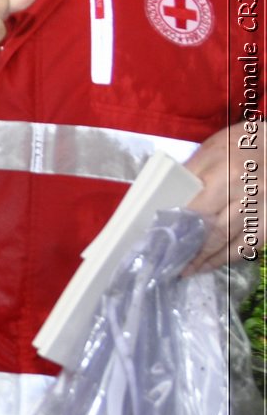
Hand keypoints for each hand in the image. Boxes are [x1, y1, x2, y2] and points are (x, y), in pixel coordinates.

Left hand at [182, 123, 253, 274]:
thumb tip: (170, 200)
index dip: (176, 230)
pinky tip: (215, 262)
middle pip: (213, 231)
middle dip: (190, 251)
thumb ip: (191, 175)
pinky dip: (231, 256)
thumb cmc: (242, 143)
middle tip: (170, 265)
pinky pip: (250, 245)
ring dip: (208, 260)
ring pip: (232, 243)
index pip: (194, 209)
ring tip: (189, 270)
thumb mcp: (211, 150)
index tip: (159, 243)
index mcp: (226, 175)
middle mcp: (246, 195)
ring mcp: (262, 209)